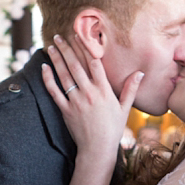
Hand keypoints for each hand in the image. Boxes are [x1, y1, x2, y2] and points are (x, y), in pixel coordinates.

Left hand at [42, 35, 142, 161]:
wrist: (98, 149)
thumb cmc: (113, 129)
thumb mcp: (124, 109)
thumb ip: (130, 89)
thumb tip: (140, 73)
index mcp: (104, 91)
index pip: (94, 63)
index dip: (86, 47)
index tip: (79, 35)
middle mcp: (89, 93)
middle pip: (76, 66)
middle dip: (67, 49)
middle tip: (59, 36)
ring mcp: (76, 102)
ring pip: (64, 76)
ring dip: (57, 59)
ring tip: (51, 46)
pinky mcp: (65, 110)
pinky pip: (54, 92)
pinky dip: (48, 79)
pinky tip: (44, 67)